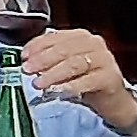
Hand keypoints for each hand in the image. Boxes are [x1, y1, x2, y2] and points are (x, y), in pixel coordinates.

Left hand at [17, 25, 136, 131]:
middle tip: (27, 70)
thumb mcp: (66, 66)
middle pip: (64, 50)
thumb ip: (50, 59)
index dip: (37, 46)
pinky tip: (57, 91)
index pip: (55, 37)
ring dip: (53, 74)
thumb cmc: (86, 80)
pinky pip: (87, 81)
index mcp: (81, 36)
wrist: (113, 101)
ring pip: (74, 64)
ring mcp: (105, 60)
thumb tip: (27, 60)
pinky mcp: (111, 77)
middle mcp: (95, 43)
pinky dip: (70, 86)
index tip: (23, 57)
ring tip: (38, 83)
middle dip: (42, 60)